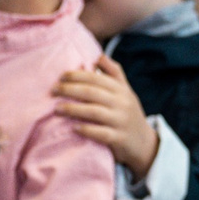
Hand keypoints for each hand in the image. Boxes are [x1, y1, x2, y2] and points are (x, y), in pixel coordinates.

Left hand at [52, 56, 158, 173]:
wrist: (145, 143)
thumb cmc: (128, 114)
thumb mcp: (126, 92)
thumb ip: (114, 73)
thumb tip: (99, 56)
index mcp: (121, 90)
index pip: (96, 78)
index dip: (77, 76)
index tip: (61, 76)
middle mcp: (122, 103)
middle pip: (92, 93)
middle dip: (70, 90)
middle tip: (53, 90)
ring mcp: (121, 121)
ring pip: (94, 112)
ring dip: (73, 109)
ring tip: (56, 109)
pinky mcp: (119, 139)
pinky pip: (101, 133)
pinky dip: (86, 130)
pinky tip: (73, 128)